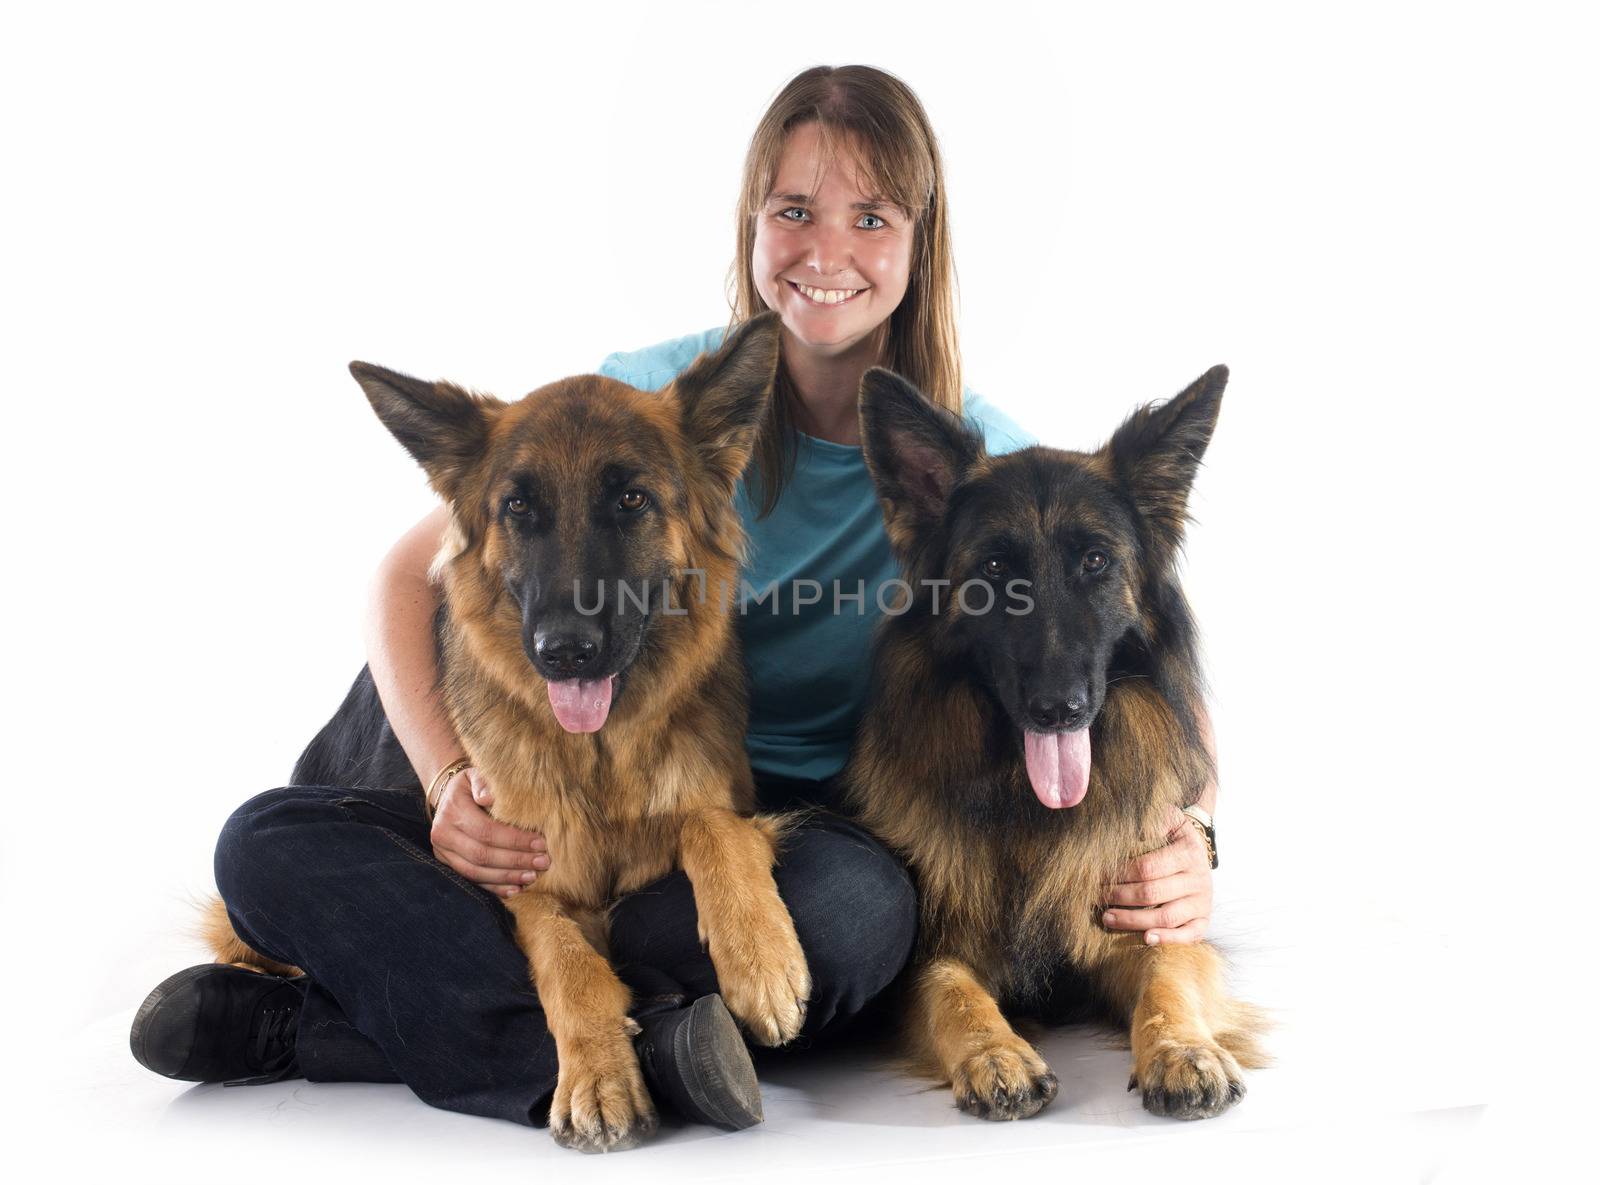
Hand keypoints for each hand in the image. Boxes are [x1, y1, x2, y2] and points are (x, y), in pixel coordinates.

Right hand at [429, 766, 549, 897]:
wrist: (448, 796)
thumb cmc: (471, 785)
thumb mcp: (476, 775)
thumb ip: (484, 783)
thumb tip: (489, 798)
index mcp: (453, 811)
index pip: (486, 831)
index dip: (514, 840)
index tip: (541, 843)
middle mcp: (443, 834)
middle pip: (481, 855)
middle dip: (515, 861)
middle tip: (542, 862)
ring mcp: (443, 852)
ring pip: (475, 872)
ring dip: (506, 877)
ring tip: (532, 877)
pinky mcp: (448, 864)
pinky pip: (471, 880)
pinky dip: (494, 887)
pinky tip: (515, 889)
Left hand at [1101, 805, 1211, 944]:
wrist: (1197, 851)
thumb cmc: (1172, 836)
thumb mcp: (1168, 819)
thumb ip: (1152, 820)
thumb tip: (1131, 828)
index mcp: (1189, 852)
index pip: (1147, 867)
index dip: (1119, 874)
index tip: (1097, 876)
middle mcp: (1199, 879)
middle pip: (1152, 893)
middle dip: (1119, 896)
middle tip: (1096, 897)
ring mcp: (1202, 902)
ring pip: (1166, 917)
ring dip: (1133, 920)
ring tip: (1107, 918)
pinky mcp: (1203, 920)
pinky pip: (1189, 935)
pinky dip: (1168, 939)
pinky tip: (1145, 939)